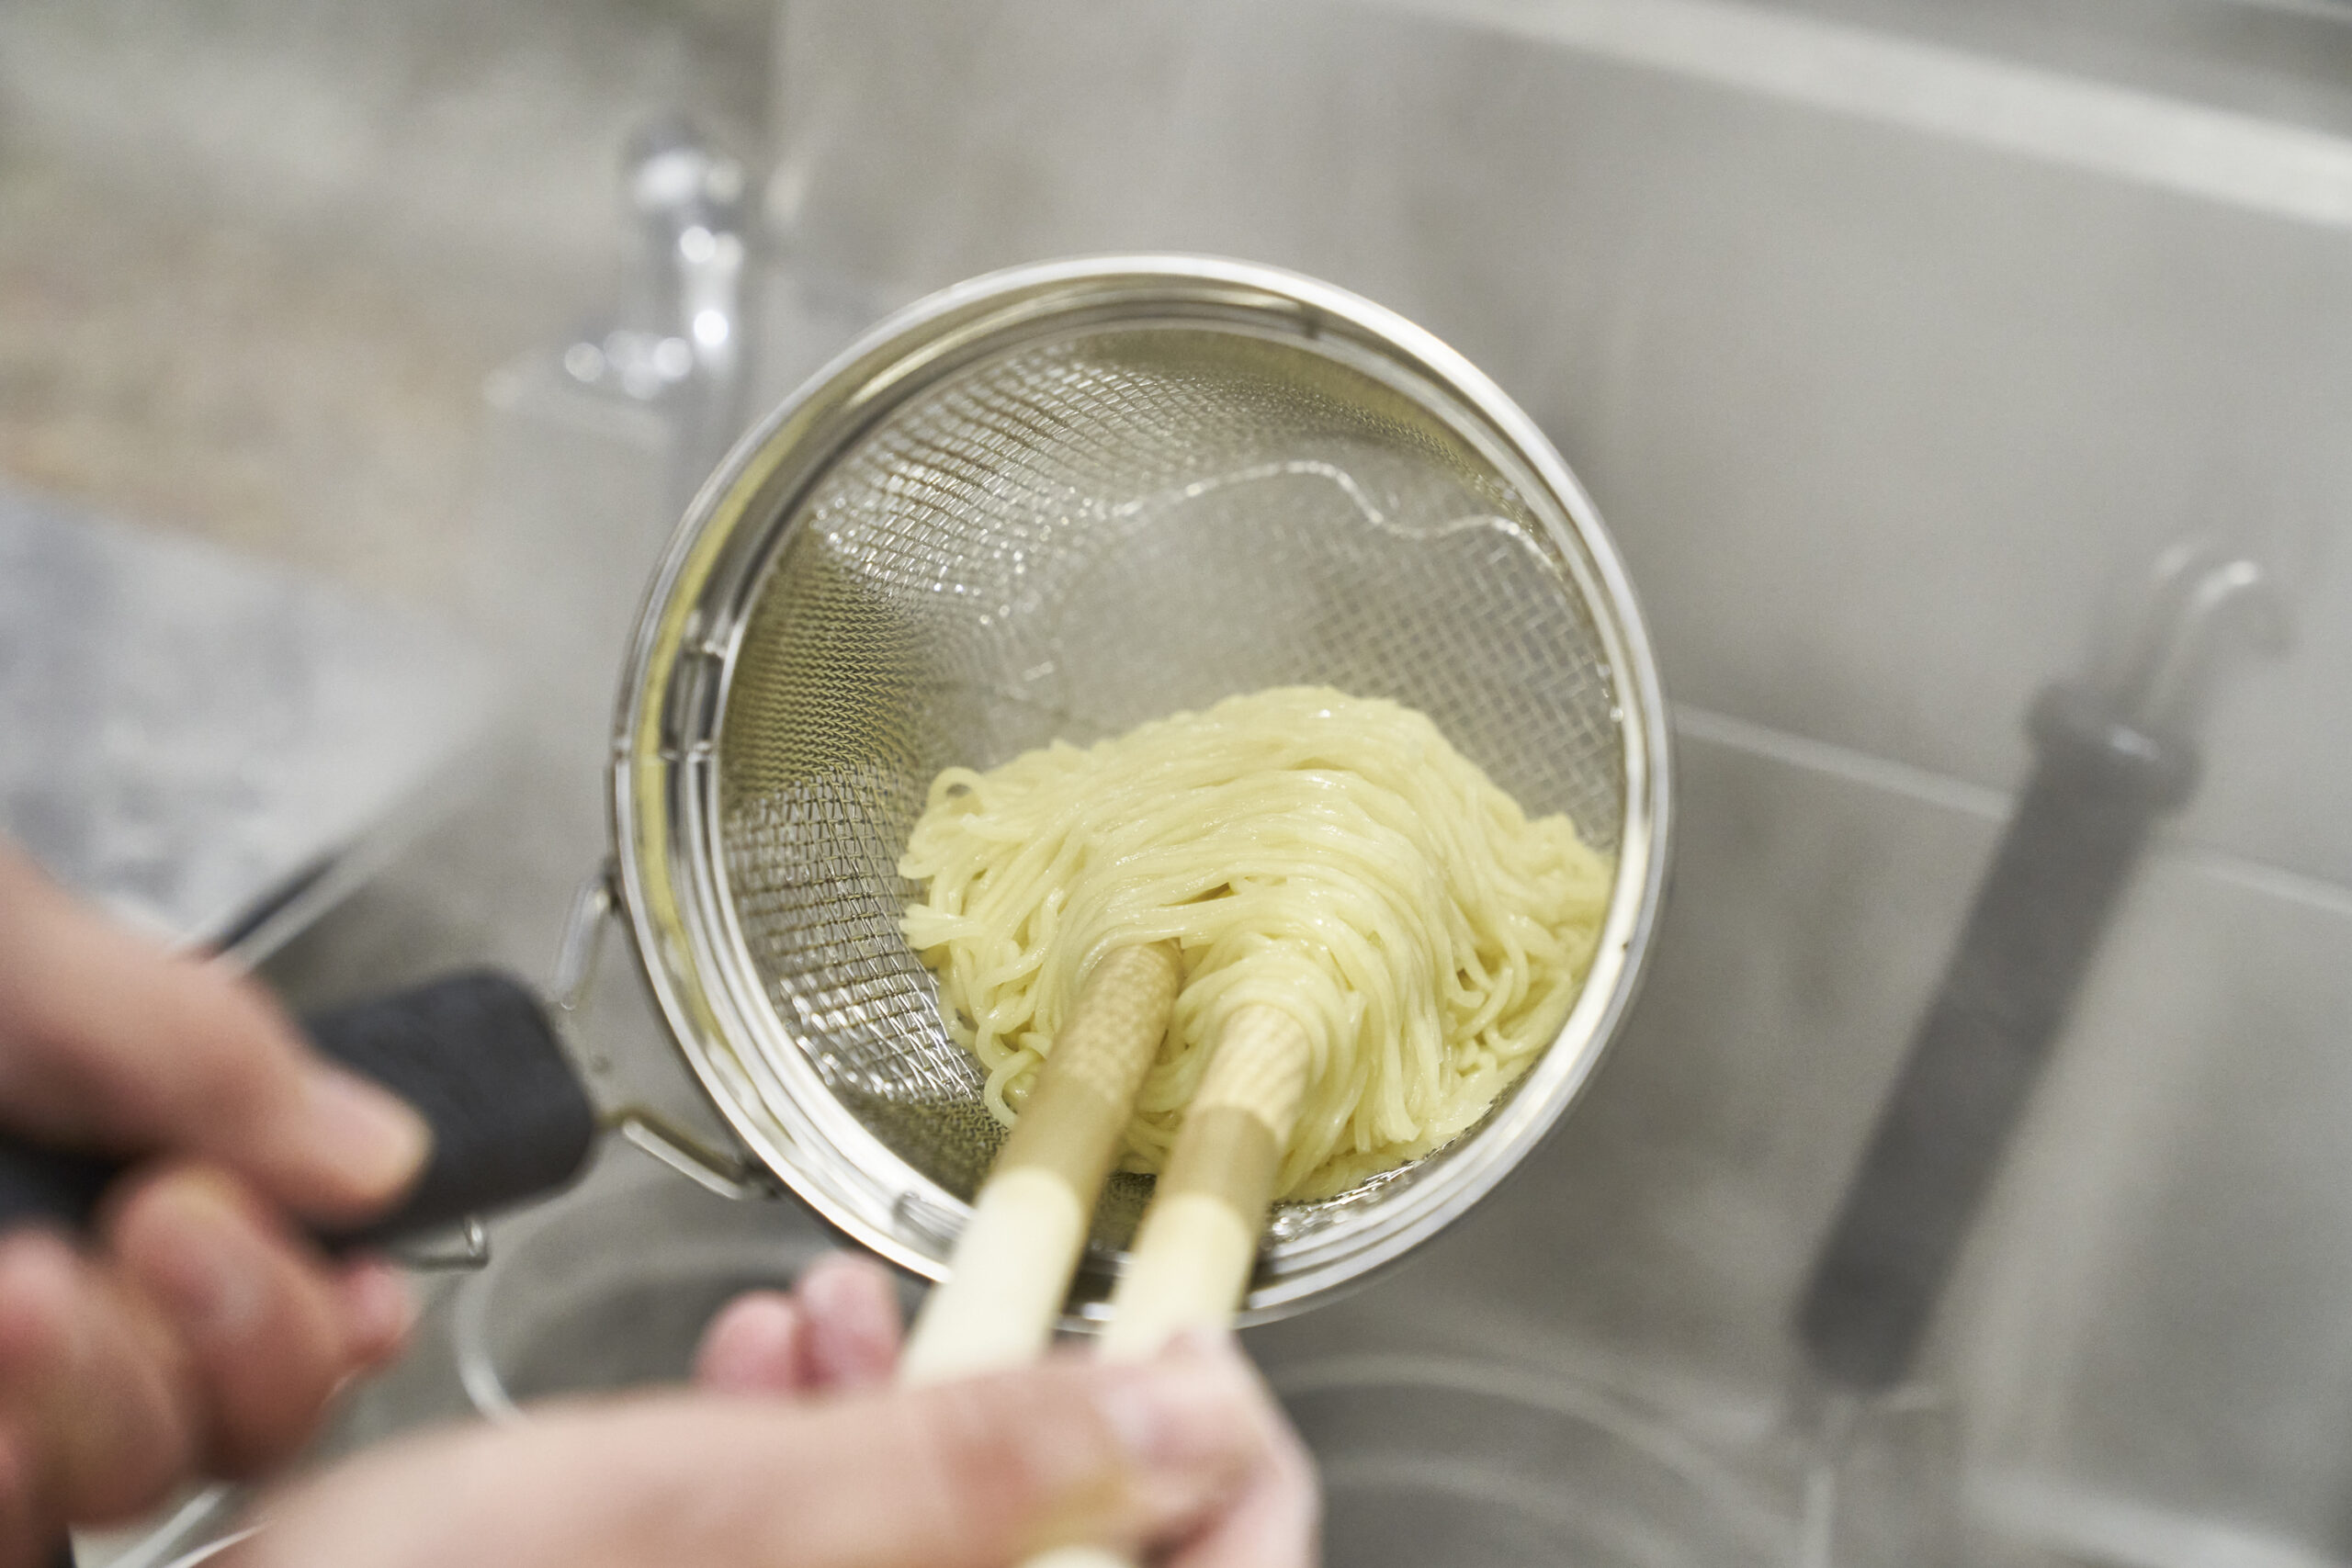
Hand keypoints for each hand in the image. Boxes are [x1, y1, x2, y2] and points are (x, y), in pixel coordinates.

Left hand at [0, 846, 430, 1556]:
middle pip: (244, 1422)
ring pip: (130, 1485)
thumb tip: (382, 1151)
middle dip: (240, 1337)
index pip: (309, 1306)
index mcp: (137, 1168)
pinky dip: (17, 1462)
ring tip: (22, 1282)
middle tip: (159, 1224)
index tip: (349, 1274)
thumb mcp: (28, 958)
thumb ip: (208, 1049)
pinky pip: (12, 1526)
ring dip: (104, 1398)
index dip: (341, 1310)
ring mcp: (7, 1383)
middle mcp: (74, 1288)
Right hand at [234, 1281, 1316, 1567]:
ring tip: (812, 1306)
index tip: (1189, 1332)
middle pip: (1075, 1552)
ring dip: (893, 1411)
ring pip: (937, 1546)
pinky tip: (742, 1378)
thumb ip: (986, 1460)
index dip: (1234, 1454)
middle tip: (971, 1295)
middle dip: (1017, 1401)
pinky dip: (803, 1471)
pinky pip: (837, 1564)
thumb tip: (1202, 1413)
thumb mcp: (732, 1510)